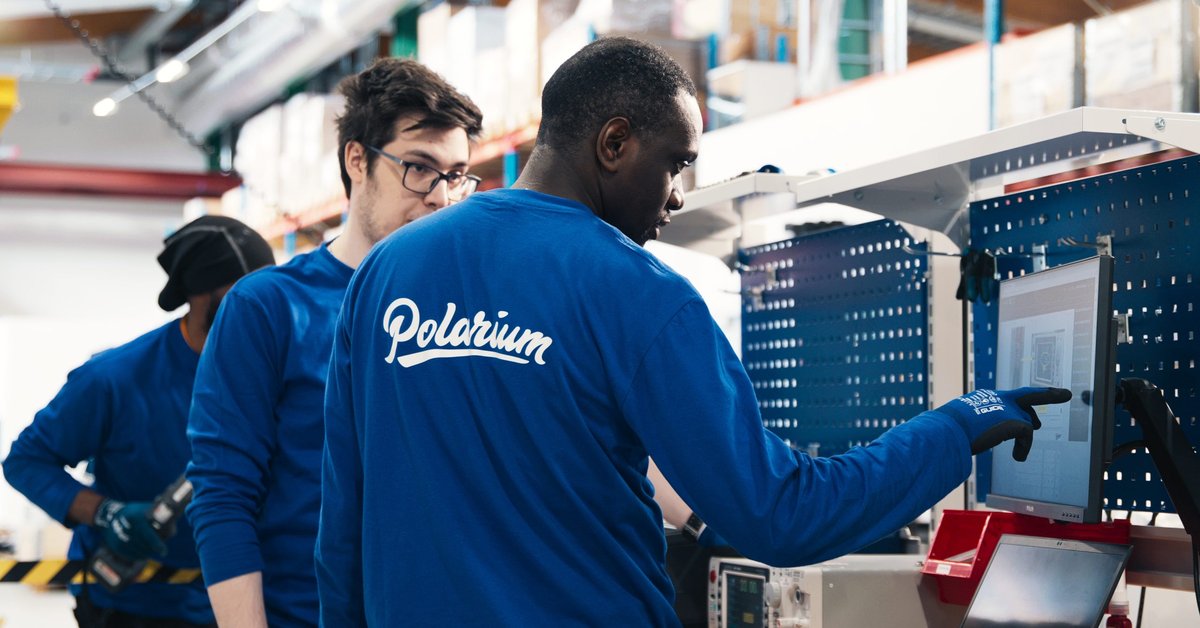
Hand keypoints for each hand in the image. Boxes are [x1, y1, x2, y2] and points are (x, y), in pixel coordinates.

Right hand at [93, 500, 166, 559]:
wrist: (111, 516)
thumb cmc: (137, 512)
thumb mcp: (148, 509)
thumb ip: (162, 518)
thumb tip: (171, 530)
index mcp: (136, 517)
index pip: (149, 535)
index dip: (157, 544)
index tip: (164, 551)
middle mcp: (127, 528)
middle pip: (146, 545)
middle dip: (155, 547)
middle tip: (161, 547)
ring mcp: (120, 538)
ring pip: (140, 552)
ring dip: (149, 552)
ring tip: (152, 547)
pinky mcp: (117, 546)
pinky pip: (133, 556)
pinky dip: (140, 555)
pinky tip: (143, 550)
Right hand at [935, 387, 1071, 460]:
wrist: (948, 430)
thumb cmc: (946, 430)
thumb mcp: (959, 424)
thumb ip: (971, 426)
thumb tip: (968, 439)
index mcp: (983, 397)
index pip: (1006, 397)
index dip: (1018, 401)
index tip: (1026, 402)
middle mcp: (998, 398)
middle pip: (1028, 395)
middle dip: (1049, 394)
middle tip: (1064, 394)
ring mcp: (1008, 408)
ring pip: (1026, 421)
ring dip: (1026, 434)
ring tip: (1020, 451)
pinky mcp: (1016, 421)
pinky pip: (1027, 436)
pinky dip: (1023, 448)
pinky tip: (1017, 458)